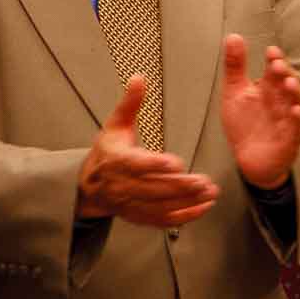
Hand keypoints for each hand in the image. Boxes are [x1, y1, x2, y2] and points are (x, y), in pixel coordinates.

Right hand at [76, 76, 218, 224]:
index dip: (155, 165)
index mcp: (117, 161)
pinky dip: (185, 216)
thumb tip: (139, 78)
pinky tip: (204, 207)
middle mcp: (124, 185)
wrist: (88, 186)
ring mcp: (132, 204)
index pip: (136, 165)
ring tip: (210, 192)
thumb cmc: (107, 153)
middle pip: (153, 188)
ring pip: (161, 206)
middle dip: (180, 186)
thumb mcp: (115, 125)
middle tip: (204, 181)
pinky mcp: (140, 216)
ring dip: (187, 201)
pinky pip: (163, 220)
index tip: (175, 163)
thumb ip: (130, 104)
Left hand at [219, 34, 299, 189]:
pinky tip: (295, 111)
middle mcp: (282, 102)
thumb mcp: (235, 93)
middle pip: (287, 84)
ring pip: (297, 103)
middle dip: (284, 73)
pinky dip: (298, 119)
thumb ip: (235, 66)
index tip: (270, 51)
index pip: (275, 70)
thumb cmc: (246, 125)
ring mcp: (288, 121)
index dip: (275, 60)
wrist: (250, 162)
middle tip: (277, 64)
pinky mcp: (291, 140)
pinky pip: (297, 128)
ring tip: (289, 82)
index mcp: (270, 89)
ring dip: (295, 92)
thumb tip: (234, 35)